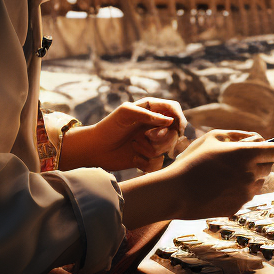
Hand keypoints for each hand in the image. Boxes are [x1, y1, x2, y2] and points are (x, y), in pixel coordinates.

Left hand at [57, 97, 184, 171]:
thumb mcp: (126, 113)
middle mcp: (153, 126)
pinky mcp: (147, 158)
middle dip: (161, 137)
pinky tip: (134, 158)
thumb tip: (170, 121)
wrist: (95, 148)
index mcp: (150, 110)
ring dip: (150, 150)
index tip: (177, 128)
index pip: (173, 109)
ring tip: (134, 145)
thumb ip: (148, 115)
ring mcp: (151, 142)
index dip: (179, 117)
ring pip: (166, 149)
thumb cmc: (108, 127)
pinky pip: (158, 164)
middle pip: (173, 132)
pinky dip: (146, 163)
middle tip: (146, 136)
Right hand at [167, 130, 273, 217]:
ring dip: (248, 176)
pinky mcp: (238, 207)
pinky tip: (218, 187)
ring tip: (224, 174)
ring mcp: (246, 193)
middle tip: (236, 159)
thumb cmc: (193, 160)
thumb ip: (240, 135)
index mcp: (248, 154)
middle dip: (258, 161)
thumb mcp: (214, 137)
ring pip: (258, 182)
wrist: (176, 191)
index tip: (265, 149)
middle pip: (269, 166)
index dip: (273, 148)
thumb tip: (258, 138)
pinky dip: (237, 190)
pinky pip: (245, 195)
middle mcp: (251, 174)